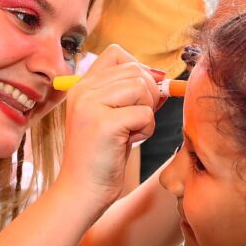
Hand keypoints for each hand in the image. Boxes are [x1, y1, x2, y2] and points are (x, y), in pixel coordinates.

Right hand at [59, 46, 158, 210]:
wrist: (82, 191)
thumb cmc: (102, 157)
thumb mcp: (114, 118)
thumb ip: (132, 95)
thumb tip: (163, 78)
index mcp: (82, 86)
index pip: (117, 54)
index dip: (139, 69)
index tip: (144, 95)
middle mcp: (83, 90)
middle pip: (135, 70)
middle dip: (148, 95)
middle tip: (137, 121)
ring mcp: (91, 105)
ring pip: (142, 88)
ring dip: (147, 113)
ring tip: (131, 132)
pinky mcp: (104, 123)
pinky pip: (144, 113)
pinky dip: (146, 130)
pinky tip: (129, 143)